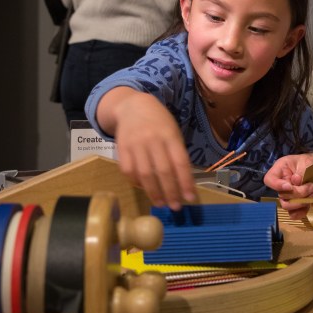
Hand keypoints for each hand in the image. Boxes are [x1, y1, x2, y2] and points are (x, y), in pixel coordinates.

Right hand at [99, 88, 196, 209]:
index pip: (180, 162)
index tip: (190, 198)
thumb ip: (177, 153)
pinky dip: (137, 183)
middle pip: (163, 171)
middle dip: (171, 191)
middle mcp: (153, 140)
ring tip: (161, 203)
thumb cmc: (159, 121)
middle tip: (176, 207)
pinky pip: (129, 171)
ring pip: (145, 174)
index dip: (186, 182)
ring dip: (154, 192)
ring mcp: (135, 144)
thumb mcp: (173, 131)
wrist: (132, 106)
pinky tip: (145, 190)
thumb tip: (184, 181)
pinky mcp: (121, 149)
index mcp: (170, 135)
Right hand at [263, 153, 312, 218]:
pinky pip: (293, 213)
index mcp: (280, 170)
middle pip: (281, 195)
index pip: (269, 180)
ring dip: (301, 202)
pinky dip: (301, 212)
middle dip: (298, 194)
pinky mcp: (294, 204)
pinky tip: (309, 206)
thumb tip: (296, 181)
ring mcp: (287, 195)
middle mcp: (281, 184)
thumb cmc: (310, 161)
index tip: (289, 186)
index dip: (277, 185)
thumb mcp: (307, 161)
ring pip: (287, 205)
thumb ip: (302, 170)